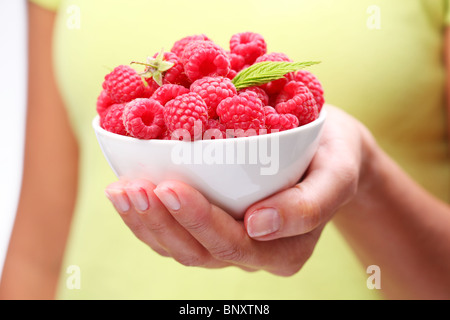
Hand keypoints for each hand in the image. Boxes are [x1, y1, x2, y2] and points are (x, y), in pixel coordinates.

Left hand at [105, 105, 374, 275]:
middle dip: (161, 221)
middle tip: (133, 188)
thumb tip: (259, 225)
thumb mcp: (339, 172)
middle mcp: (254, 253)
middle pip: (199, 251)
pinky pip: (175, 235)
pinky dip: (147, 218)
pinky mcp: (213, 228)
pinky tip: (127, 191)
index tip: (170, 186)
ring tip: (121, 190)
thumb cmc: (334, 157)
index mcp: (286, 250)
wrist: (327, 152)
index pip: (235, 243)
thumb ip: (312, 204)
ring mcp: (230, 244)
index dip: (198, 219)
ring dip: (146, 222)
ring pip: (180, 249)